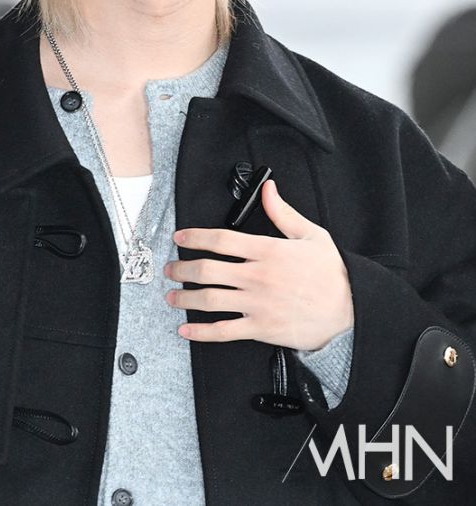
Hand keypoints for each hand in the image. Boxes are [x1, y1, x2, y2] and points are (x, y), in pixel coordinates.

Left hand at [163, 179, 353, 350]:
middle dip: (182, 268)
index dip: (195, 237)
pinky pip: (224, 331)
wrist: (351, 310)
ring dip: (185, 298)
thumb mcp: (311, 235)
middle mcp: (257, 276)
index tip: (180, 237)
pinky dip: (201, 331)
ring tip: (172, 296)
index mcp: (267, 251)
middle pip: (207, 270)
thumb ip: (283, 213)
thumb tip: (269, 189)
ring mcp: (257, 304)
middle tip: (170, 269)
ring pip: (210, 300)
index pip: (221, 240)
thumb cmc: (332, 273)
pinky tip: (187, 329)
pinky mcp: (261, 329)